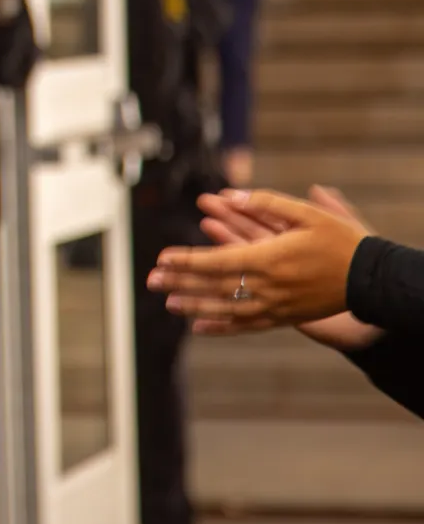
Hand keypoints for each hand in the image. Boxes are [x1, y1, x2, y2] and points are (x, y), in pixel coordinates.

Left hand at [149, 187, 368, 328]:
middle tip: (151, 281)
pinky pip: (247, 326)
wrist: (372, 278)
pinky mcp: (285, 318)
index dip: (186, 261)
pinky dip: (222, 328)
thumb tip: (231, 194)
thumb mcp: (306, 214)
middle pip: (214, 286)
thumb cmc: (339, 240)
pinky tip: (200, 328)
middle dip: (180, 283)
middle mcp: (267, 286)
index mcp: (268, 258)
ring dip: (194, 307)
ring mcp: (275, 306)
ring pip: (226, 309)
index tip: (162, 259)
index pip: (216, 261)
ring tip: (168, 304)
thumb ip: (267, 204)